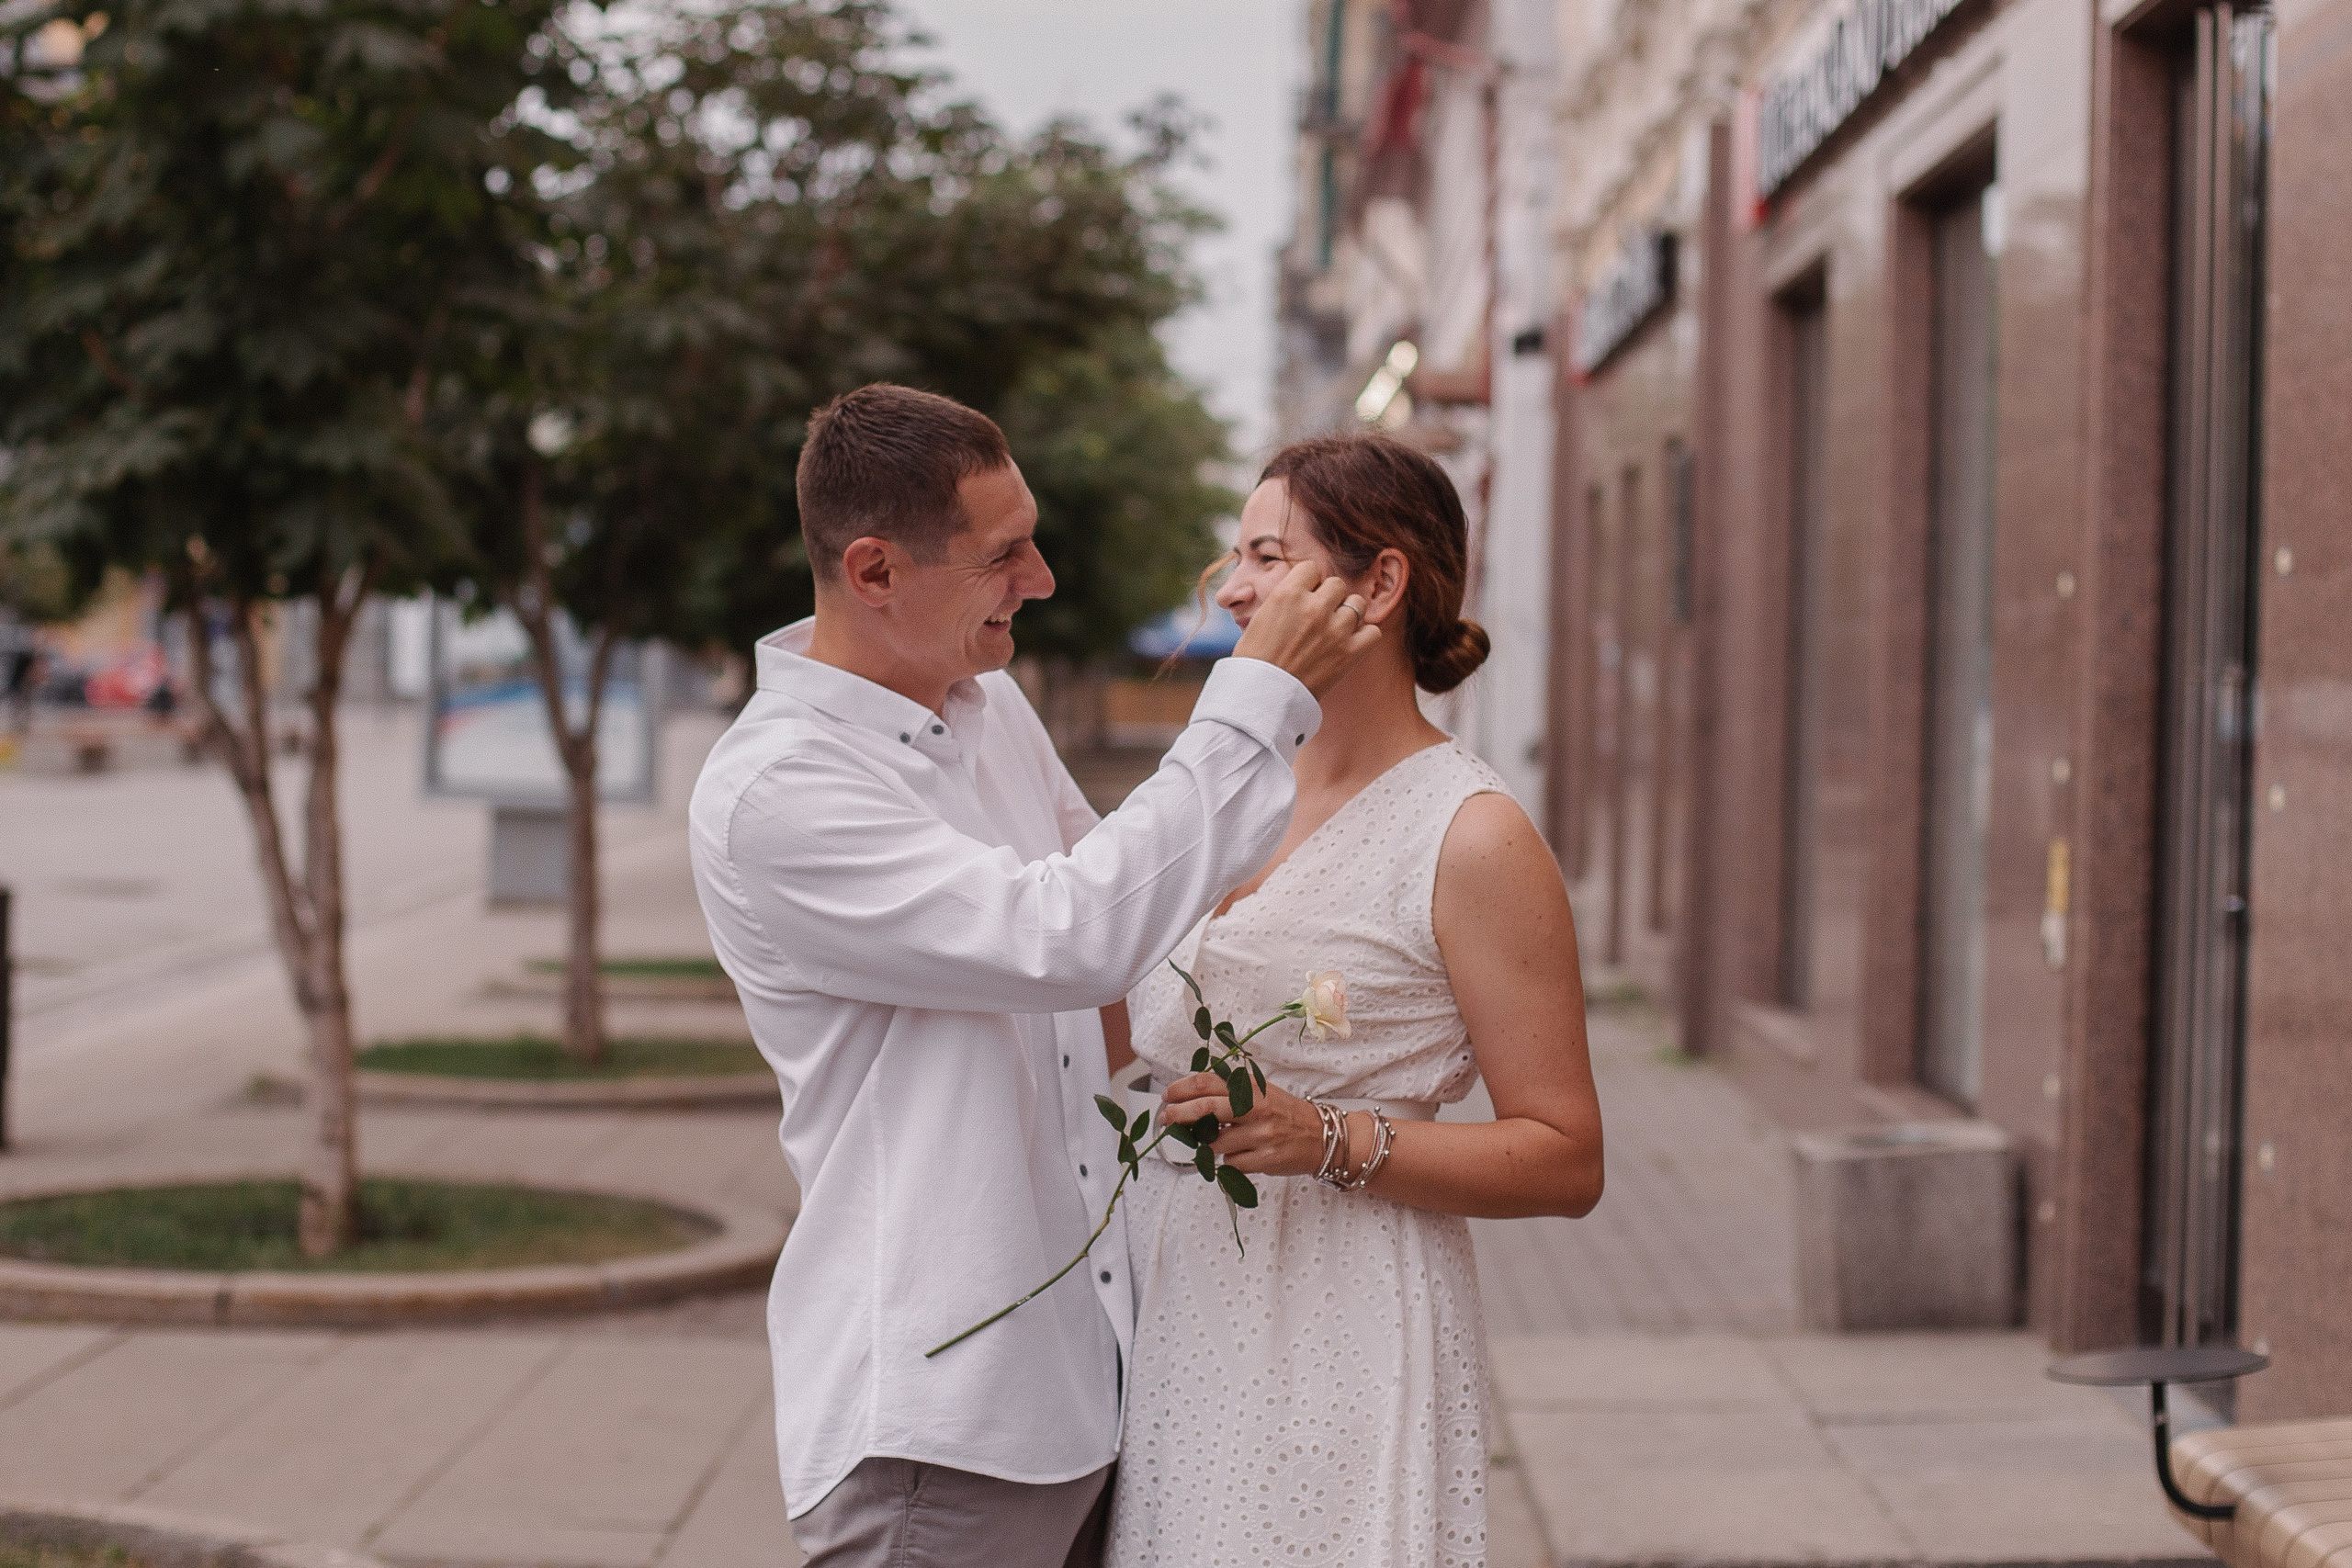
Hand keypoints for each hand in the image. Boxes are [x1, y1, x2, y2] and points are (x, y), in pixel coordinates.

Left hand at [1161, 1071, 1328, 1177]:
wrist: (1321, 1136)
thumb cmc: (1285, 1113)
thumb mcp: (1260, 1092)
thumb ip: (1230, 1092)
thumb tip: (1191, 1099)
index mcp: (1251, 1088)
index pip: (1208, 1082)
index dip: (1182, 1089)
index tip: (1167, 1096)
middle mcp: (1256, 1108)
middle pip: (1206, 1109)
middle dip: (1179, 1115)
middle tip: (1166, 1119)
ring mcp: (1261, 1134)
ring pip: (1215, 1143)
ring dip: (1206, 1145)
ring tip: (1214, 1141)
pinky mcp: (1265, 1159)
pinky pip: (1231, 1163)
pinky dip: (1228, 1161)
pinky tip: (1239, 1155)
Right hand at [1230, 561, 1380, 698]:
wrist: (1261, 698)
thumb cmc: (1254, 660)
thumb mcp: (1260, 618)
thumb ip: (1285, 600)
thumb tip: (1301, 591)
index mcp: (1288, 594)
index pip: (1311, 568)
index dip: (1308, 581)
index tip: (1305, 595)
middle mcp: (1314, 607)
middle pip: (1337, 584)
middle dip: (1330, 596)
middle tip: (1320, 614)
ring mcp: (1335, 630)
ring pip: (1358, 604)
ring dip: (1349, 613)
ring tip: (1336, 627)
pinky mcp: (1349, 653)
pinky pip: (1373, 632)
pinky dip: (1364, 636)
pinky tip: (1350, 643)